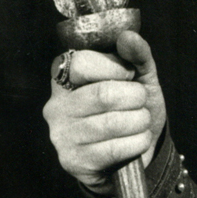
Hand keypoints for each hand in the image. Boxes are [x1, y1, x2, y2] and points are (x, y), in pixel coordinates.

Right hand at [42, 31, 166, 195]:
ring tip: (141, 121)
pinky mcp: (72, 161)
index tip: (129, 76)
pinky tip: (137, 140)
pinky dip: (137, 142)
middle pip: (102, 94)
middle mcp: (55, 106)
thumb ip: (136, 55)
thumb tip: (128, 36)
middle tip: (140, 102)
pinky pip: (114, 148)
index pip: (82, 63)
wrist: (136, 152)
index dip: (115, 68)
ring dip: (140, 121)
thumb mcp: (140, 79)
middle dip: (135, 97)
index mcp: (66, 78)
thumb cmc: (132, 109)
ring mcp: (61, 135)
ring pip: (110, 123)